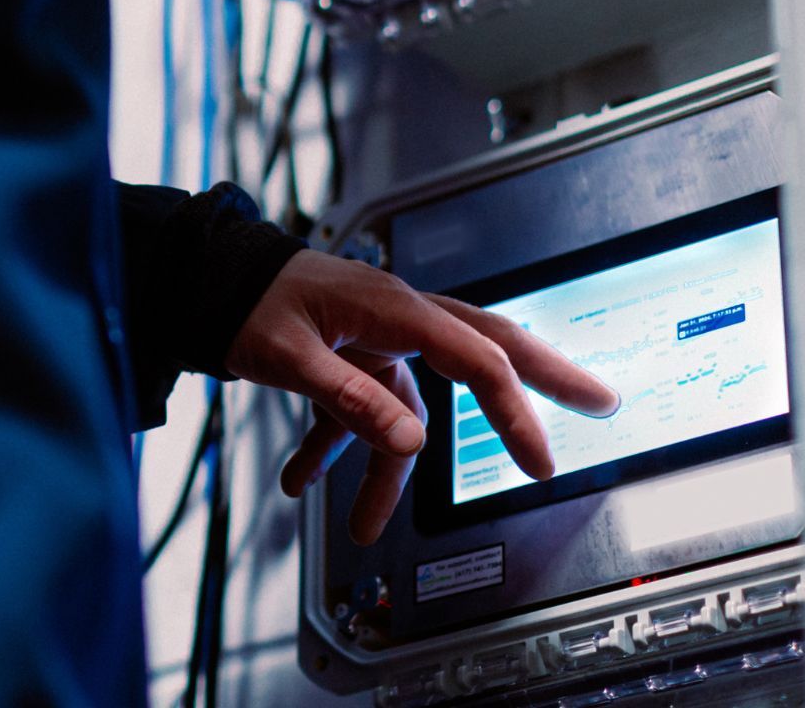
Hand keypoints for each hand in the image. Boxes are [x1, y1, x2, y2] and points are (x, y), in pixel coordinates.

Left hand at [227, 250, 619, 544]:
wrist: (204, 278)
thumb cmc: (244, 302)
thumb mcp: (290, 356)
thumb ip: (350, 401)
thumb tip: (412, 447)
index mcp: (394, 308)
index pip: (477, 361)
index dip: (514, 413)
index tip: (539, 463)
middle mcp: (397, 317)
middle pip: (486, 349)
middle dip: (541, 382)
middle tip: (600, 401)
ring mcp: (376, 336)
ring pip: (412, 403)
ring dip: (388, 470)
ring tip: (364, 526)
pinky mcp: (351, 354)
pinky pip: (363, 407)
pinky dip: (337, 448)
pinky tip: (300, 481)